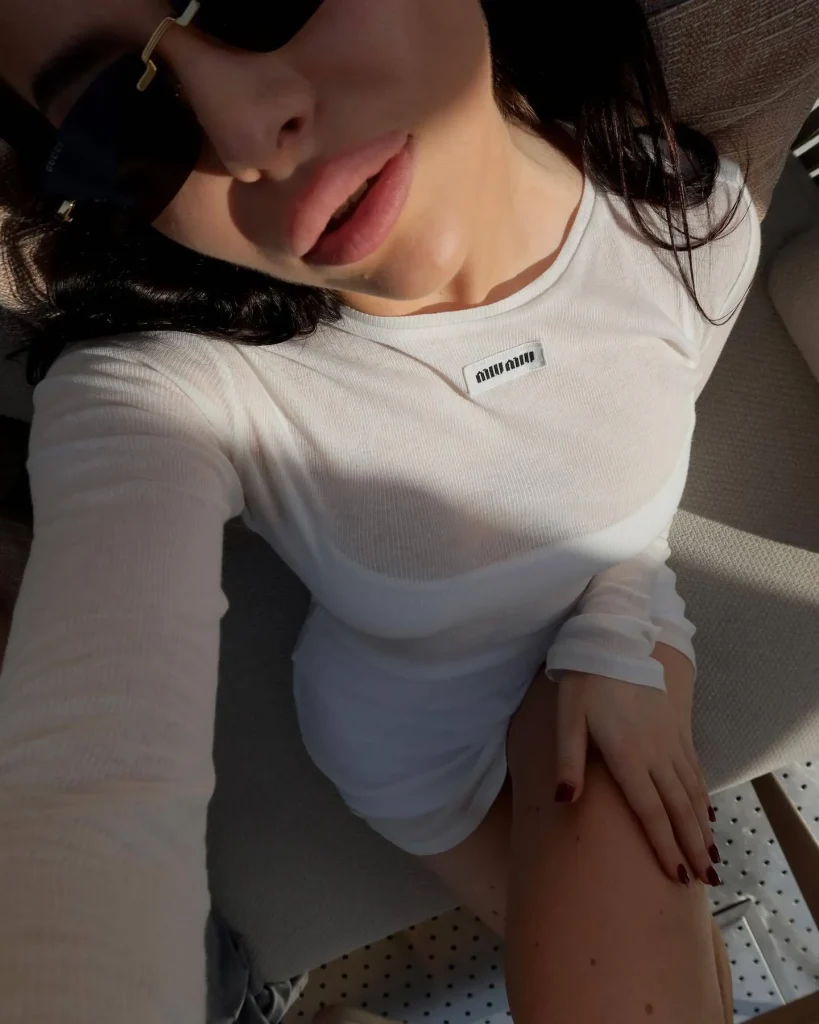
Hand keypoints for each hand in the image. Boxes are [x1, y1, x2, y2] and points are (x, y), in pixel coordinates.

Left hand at [553, 670, 720, 886]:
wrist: (615, 641)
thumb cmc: (585, 682)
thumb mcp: (567, 719)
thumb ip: (568, 761)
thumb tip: (564, 800)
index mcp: (627, 754)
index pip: (649, 809)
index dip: (663, 844)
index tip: (676, 874)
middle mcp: (655, 752)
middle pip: (677, 807)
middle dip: (692, 846)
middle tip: (706, 880)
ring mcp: (670, 739)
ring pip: (691, 791)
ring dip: (702, 826)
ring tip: (711, 856)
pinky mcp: (676, 728)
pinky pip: (694, 768)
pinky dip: (703, 794)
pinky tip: (707, 812)